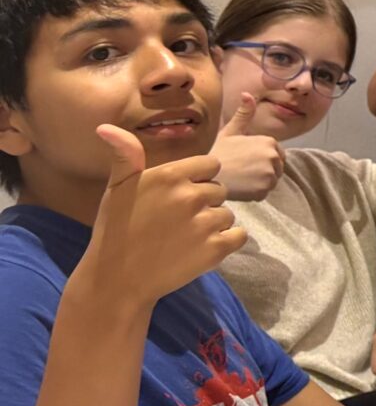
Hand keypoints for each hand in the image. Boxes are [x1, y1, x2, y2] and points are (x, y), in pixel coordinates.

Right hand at [79, 126, 245, 313]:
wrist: (117, 278)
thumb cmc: (116, 229)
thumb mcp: (117, 188)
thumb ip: (125, 155)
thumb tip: (107, 126)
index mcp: (170, 175)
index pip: (211, 165)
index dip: (198, 179)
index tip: (179, 195)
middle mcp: (191, 195)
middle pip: (219, 189)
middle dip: (204, 203)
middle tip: (177, 221)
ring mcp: (205, 222)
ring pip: (227, 214)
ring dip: (213, 224)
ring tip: (183, 237)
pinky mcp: (217, 248)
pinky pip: (239, 235)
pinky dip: (226, 242)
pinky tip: (201, 249)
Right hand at [211, 92, 284, 200]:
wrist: (204, 175)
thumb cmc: (217, 152)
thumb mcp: (231, 131)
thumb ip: (244, 114)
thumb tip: (247, 93)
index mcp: (269, 142)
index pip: (277, 155)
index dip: (262, 159)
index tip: (246, 161)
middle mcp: (273, 157)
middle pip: (276, 168)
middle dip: (263, 171)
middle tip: (242, 170)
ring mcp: (270, 174)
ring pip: (271, 181)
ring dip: (260, 182)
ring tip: (241, 178)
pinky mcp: (264, 190)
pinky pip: (265, 192)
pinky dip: (255, 193)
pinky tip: (240, 187)